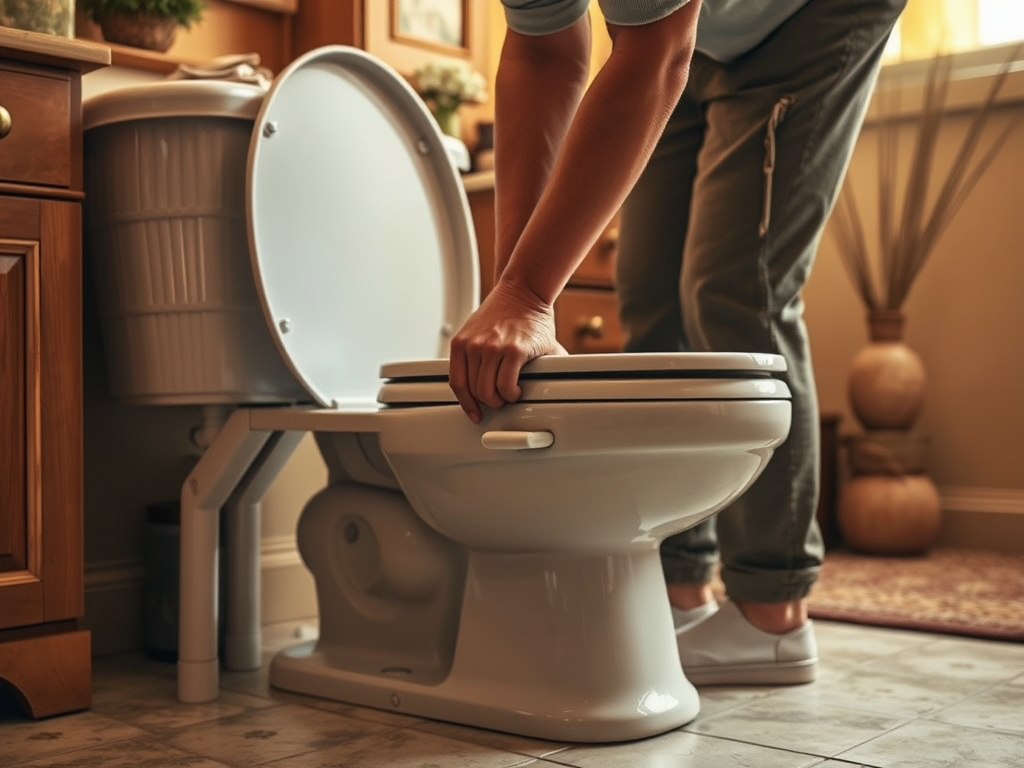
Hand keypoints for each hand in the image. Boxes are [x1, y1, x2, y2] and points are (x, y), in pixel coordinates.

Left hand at [449, 279, 565, 421]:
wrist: (523, 291)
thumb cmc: (505, 313)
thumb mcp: (478, 331)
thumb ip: (474, 355)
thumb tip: (475, 381)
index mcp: (461, 343)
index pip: (457, 383)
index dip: (466, 403)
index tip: (474, 413)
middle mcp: (474, 346)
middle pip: (474, 390)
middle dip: (488, 401)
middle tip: (499, 400)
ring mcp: (493, 347)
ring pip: (489, 391)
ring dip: (501, 399)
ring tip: (509, 394)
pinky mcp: (514, 350)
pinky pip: (507, 385)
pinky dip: (512, 393)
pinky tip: (517, 389)